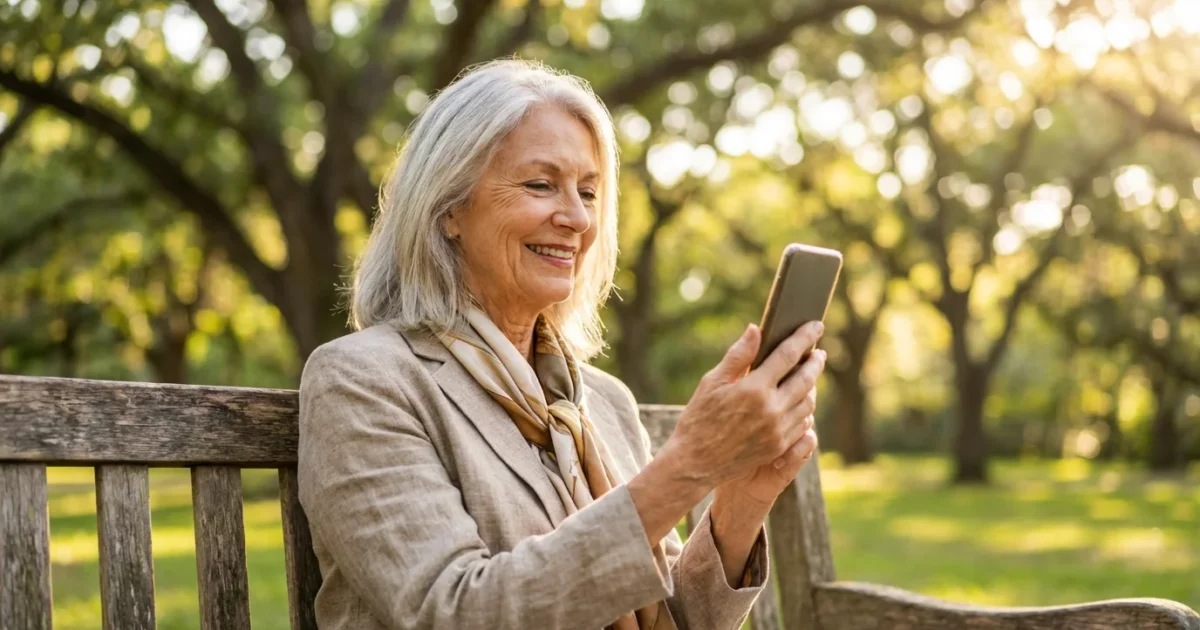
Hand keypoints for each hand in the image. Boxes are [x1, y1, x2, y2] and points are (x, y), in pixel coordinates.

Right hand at [659, 321, 826, 490]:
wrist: (694, 463)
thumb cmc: (698, 418)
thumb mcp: (712, 382)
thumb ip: (738, 355)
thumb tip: (756, 329)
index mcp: (754, 389)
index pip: (788, 355)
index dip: (805, 338)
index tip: (815, 325)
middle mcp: (771, 410)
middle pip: (806, 379)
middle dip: (815, 362)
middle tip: (819, 352)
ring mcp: (778, 430)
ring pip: (808, 402)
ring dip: (813, 385)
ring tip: (809, 375)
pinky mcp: (779, 447)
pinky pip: (802, 423)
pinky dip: (805, 408)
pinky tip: (801, 401)